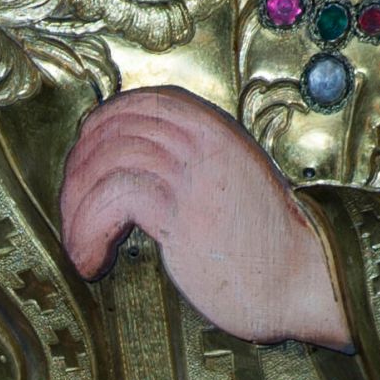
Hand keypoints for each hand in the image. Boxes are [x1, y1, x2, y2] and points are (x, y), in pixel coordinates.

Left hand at [59, 86, 351, 347]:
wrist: (304, 276)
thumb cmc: (265, 244)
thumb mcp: (229, 182)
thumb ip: (190, 167)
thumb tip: (132, 173)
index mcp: (211, 126)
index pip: (134, 103)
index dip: (97, 132)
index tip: (83, 172)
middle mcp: (200, 137)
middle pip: (109, 129)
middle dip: (77, 175)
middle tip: (75, 217)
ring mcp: (191, 170)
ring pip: (103, 163)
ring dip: (77, 210)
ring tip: (82, 247)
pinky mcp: (181, 209)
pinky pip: (112, 199)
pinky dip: (88, 231)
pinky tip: (93, 261)